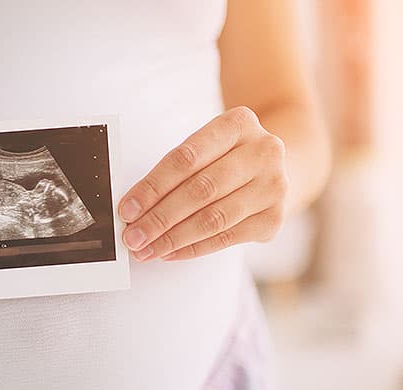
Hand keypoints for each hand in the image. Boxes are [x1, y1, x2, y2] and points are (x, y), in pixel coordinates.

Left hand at [118, 106, 288, 261]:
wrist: (273, 167)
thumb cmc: (227, 156)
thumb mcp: (205, 146)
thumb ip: (174, 170)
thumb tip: (135, 207)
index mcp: (239, 123)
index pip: (186, 158)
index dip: (153, 187)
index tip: (128, 208)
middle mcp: (263, 152)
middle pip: (200, 190)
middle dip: (159, 218)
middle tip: (133, 236)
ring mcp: (274, 186)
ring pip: (213, 218)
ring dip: (173, 238)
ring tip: (147, 248)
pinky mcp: (274, 218)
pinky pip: (225, 238)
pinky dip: (193, 248)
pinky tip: (170, 252)